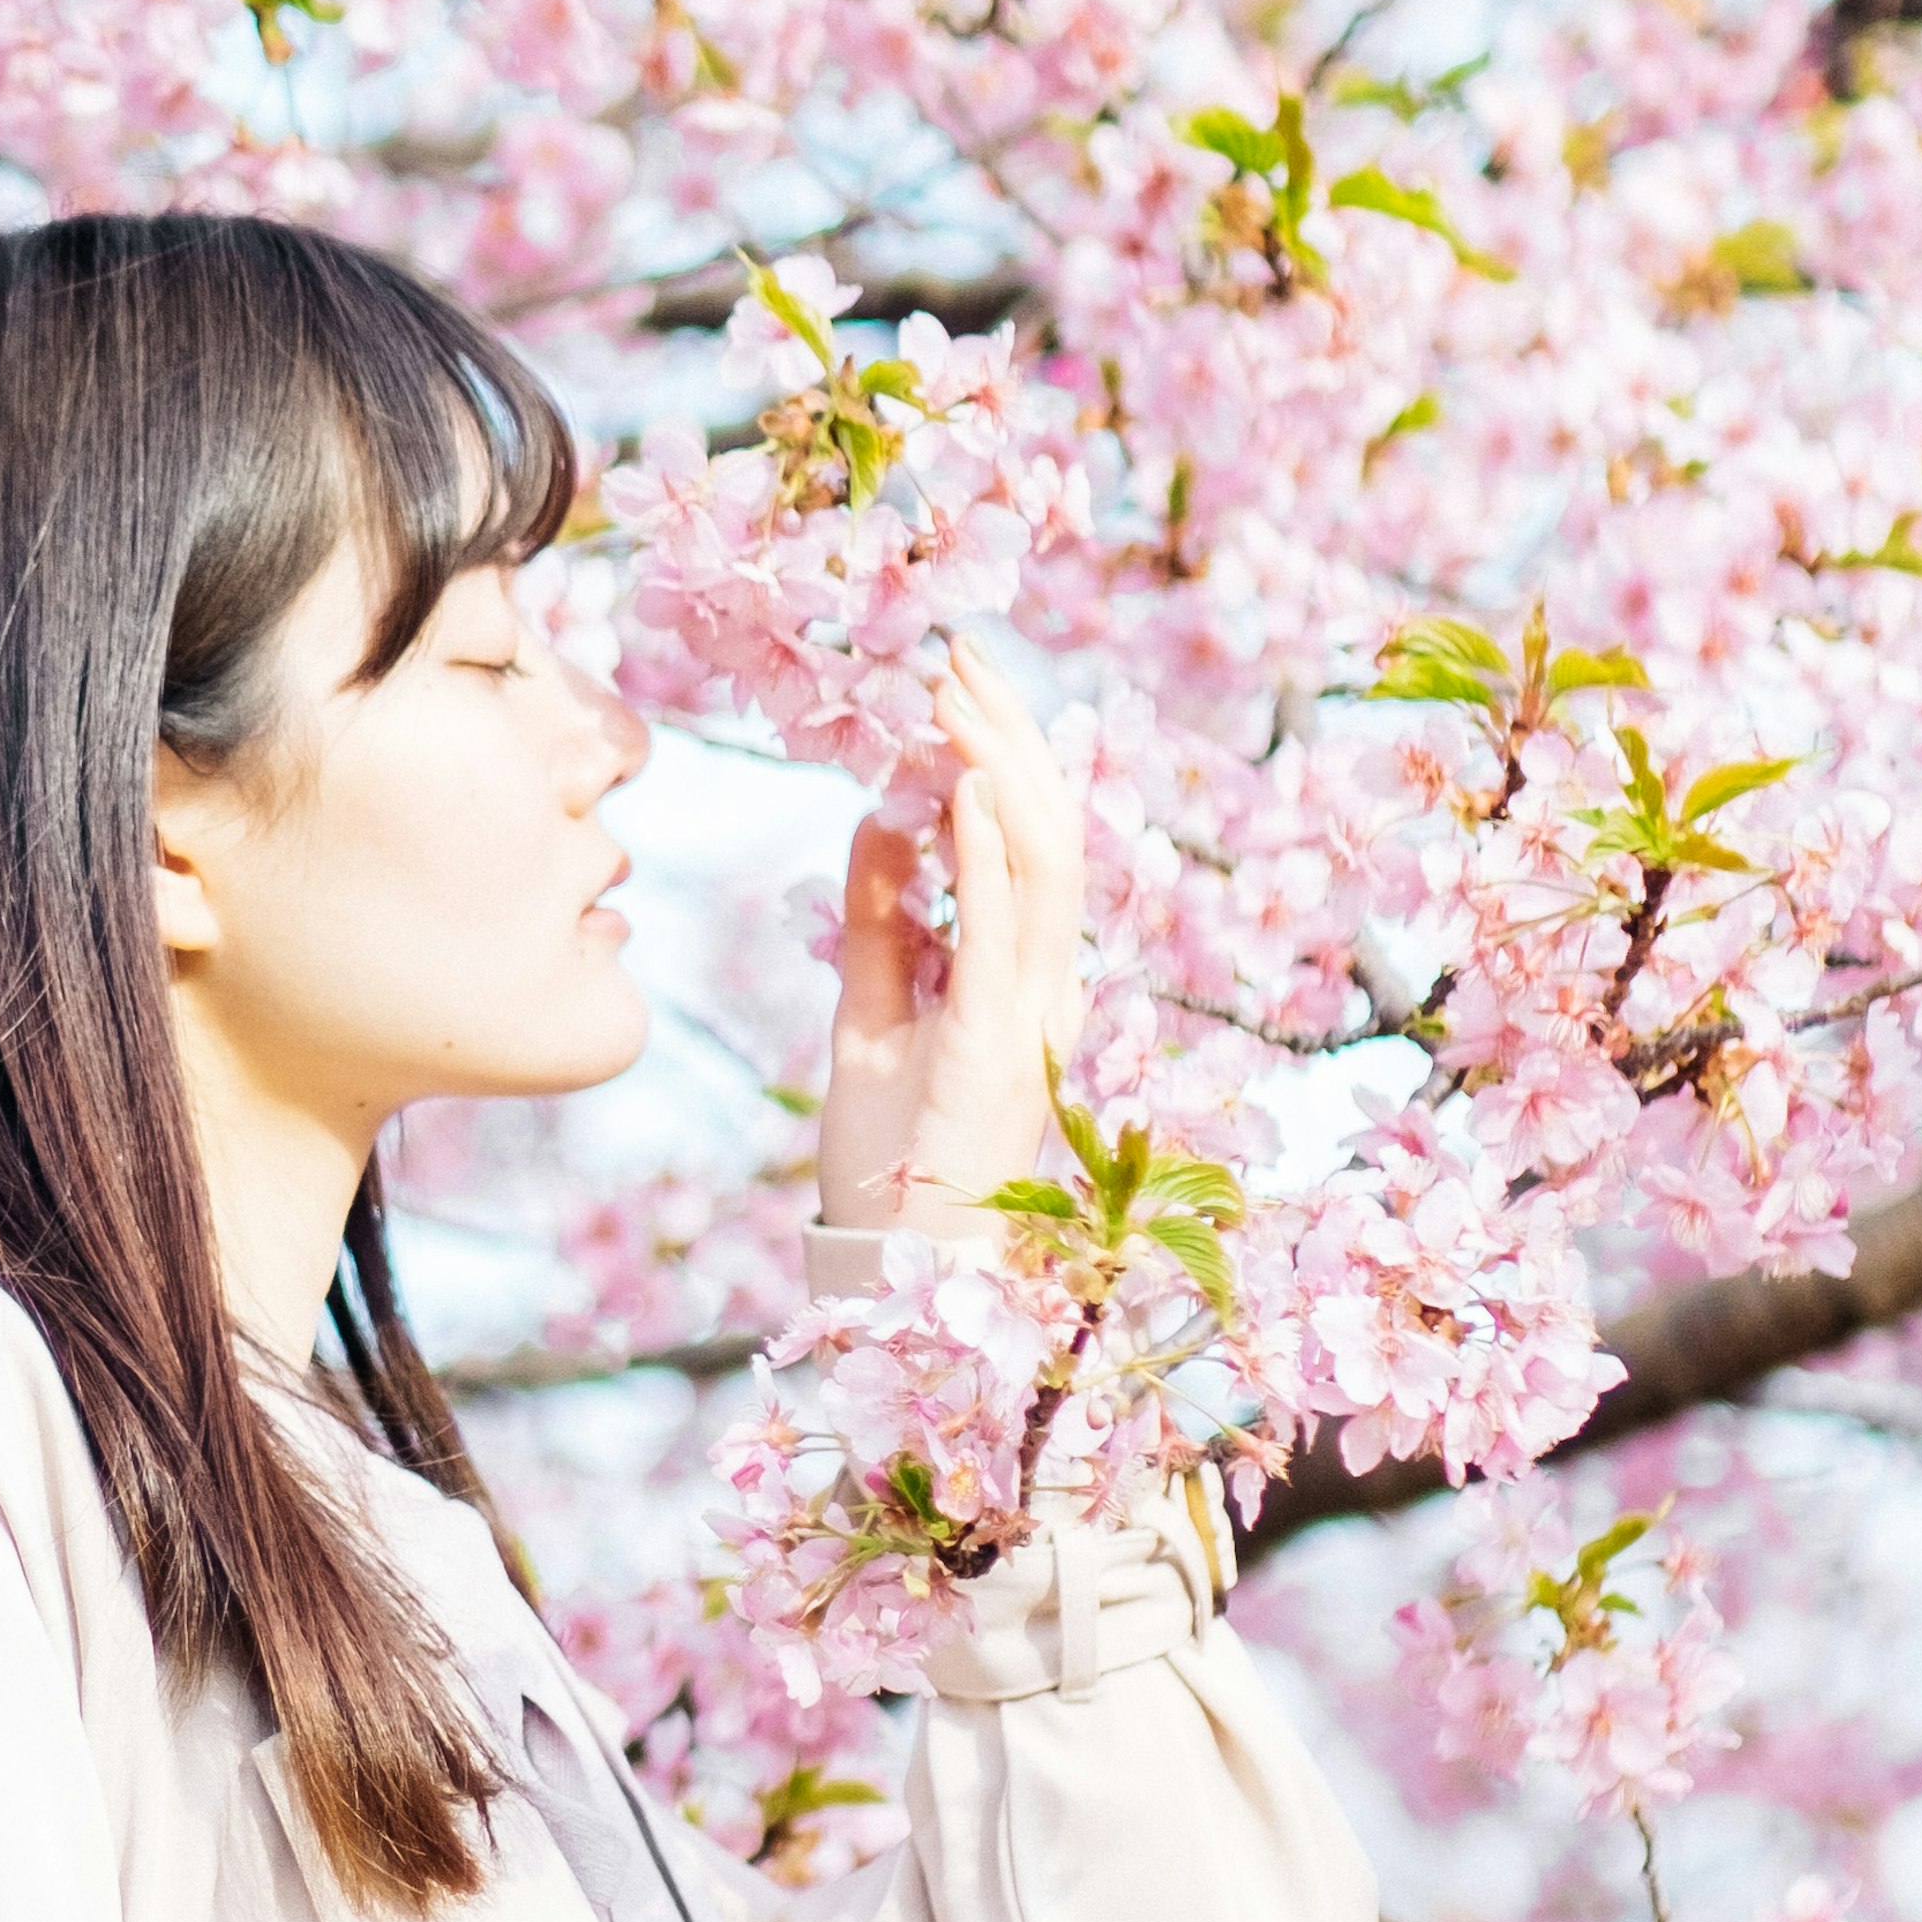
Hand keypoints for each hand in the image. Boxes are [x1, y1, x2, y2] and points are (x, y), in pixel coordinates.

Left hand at [816, 637, 1084, 1235]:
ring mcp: (1030, 1012)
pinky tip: (963, 790)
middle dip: (1007, 735)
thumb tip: (878, 820)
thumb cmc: (893, 1156)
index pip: (1032, 841)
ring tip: (956, 697)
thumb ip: (881, 921)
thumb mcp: (872, 1013)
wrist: (902, 1266)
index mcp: (1025, 975)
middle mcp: (1046, 983)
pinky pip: (1002, 932)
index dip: (1003, 754)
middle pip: (1049, 830)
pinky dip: (987, 855)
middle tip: (959, 655)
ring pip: (1044, 863)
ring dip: (999, 770)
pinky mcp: (994, 1044)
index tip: (955, 683)